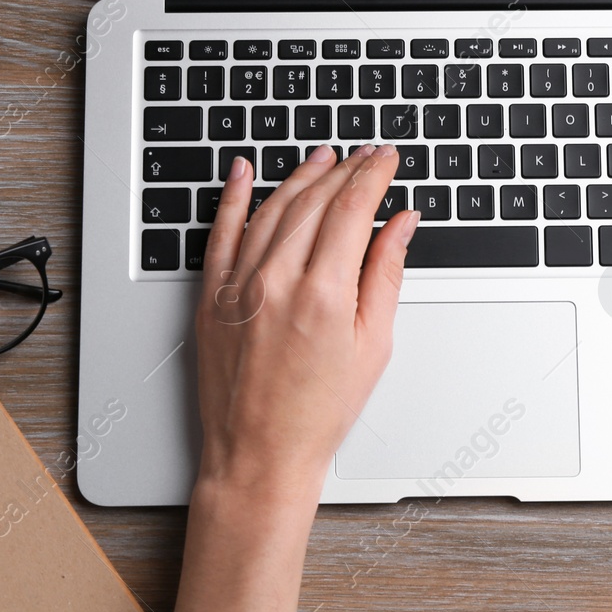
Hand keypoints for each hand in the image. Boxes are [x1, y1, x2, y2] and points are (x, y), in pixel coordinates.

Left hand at [174, 144, 417, 611]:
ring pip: (270, 210)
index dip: (372, 175)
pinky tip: (242, 172)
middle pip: (313, 202)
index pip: (351, 209)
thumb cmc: (318, 414)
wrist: (259, 457)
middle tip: (364, 154)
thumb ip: (385, 275)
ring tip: (322, 158)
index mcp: (323, 294)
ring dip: (299, 177)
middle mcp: (276, 282)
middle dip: (344, 169)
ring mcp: (238, 288)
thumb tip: (400, 224)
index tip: (385, 159)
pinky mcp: (211, 298)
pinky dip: (232, 198)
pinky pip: (220, 235)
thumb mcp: (372, 346)